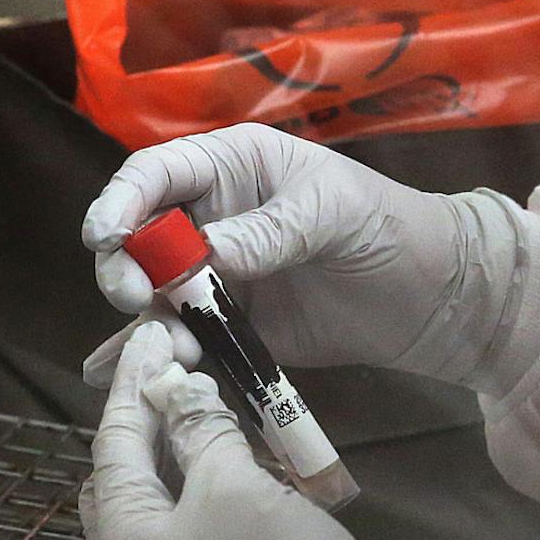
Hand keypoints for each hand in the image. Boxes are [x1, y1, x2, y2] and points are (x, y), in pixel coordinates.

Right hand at [79, 124, 516, 387]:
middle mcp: (213, 216)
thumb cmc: (389, 227)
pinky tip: (136, 374)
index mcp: (233, 165)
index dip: (122, 200)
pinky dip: (160, 355)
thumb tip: (208, 253)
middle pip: (139, 237)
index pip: (156, 174)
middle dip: (125, 265)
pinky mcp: (233, 326)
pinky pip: (184, 337)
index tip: (104, 234)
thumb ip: (271, 231)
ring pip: (153, 292)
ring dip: (144, 317)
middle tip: (137, 297)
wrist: (435, 297)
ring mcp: (219, 275)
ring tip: (162, 343)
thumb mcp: (334, 213)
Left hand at [79, 322, 427, 539]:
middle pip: (124, 482)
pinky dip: (201, 494)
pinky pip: (187, 539)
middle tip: (178, 371)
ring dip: (178, 457)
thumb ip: (201, 432)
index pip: (114, 445)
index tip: (155, 332)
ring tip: (210, 406)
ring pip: (158, 511)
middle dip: (146, 422)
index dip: (135, 381)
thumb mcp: (238, 487)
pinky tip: (235, 464)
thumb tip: (180, 393)